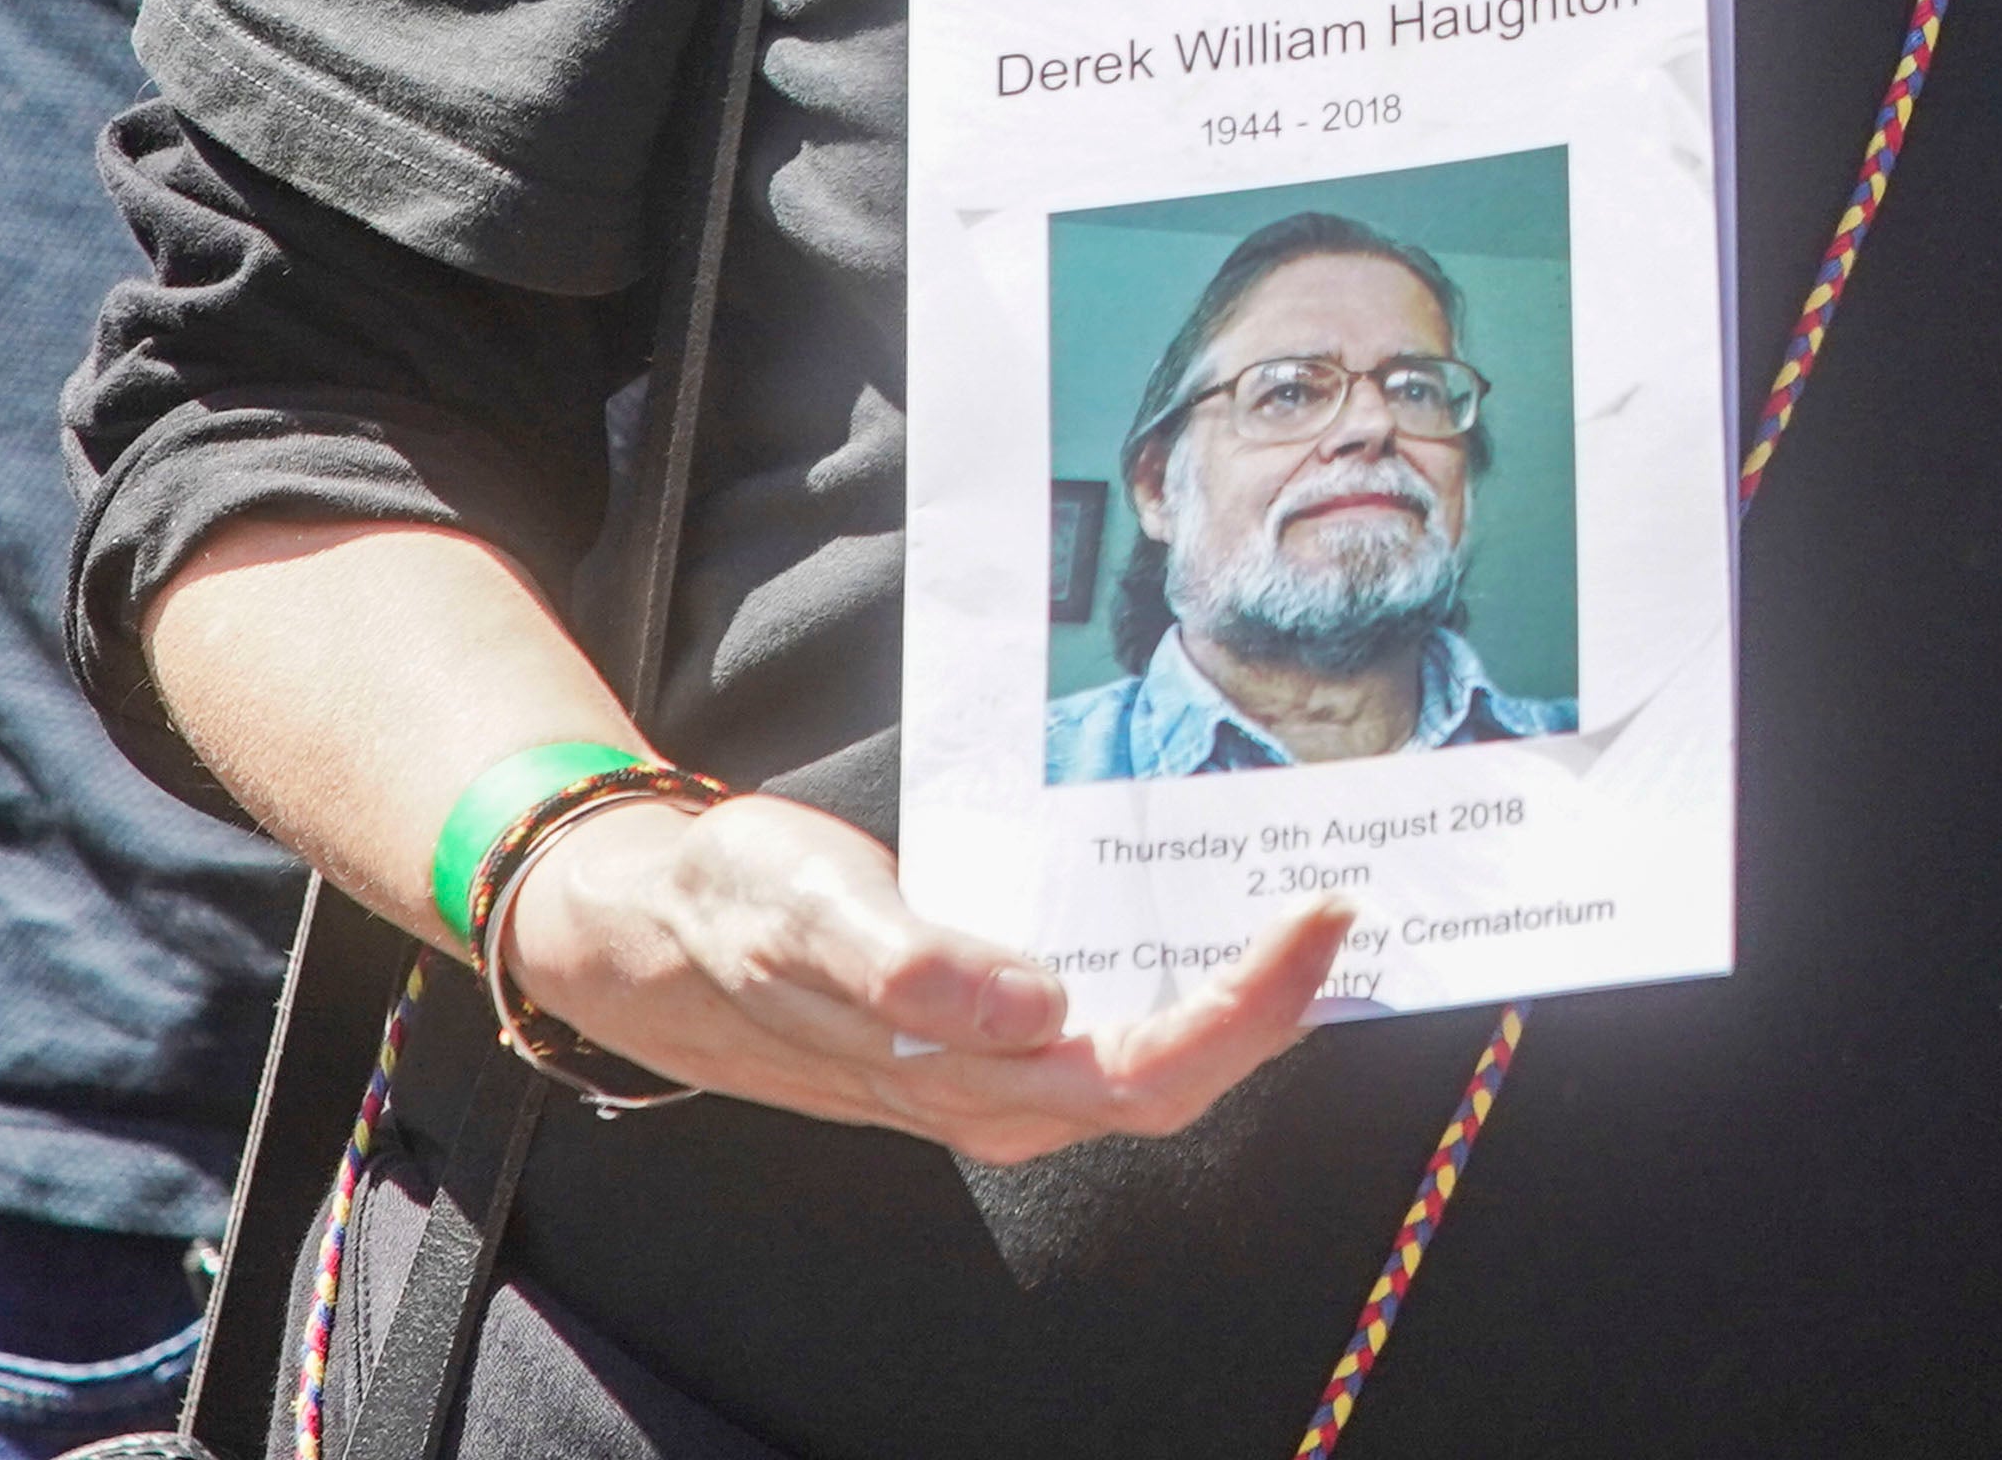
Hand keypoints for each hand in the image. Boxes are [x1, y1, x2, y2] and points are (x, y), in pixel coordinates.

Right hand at [491, 791, 1346, 1168]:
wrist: (654, 933)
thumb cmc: (733, 913)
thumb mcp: (806, 915)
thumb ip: (911, 965)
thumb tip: (1033, 1006)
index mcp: (968, 1079)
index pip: (1149, 1071)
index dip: (1249, 1011)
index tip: (1318, 921)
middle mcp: (1001, 1095)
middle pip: (1175, 1078)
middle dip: (1276, 1005)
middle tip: (1347, 907)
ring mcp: (1001, 1074)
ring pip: (1156, 1060)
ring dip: (1246, 1000)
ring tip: (1315, 920)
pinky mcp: (994, 1037)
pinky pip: (1120, 1027)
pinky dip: (1189, 982)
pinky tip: (1222, 928)